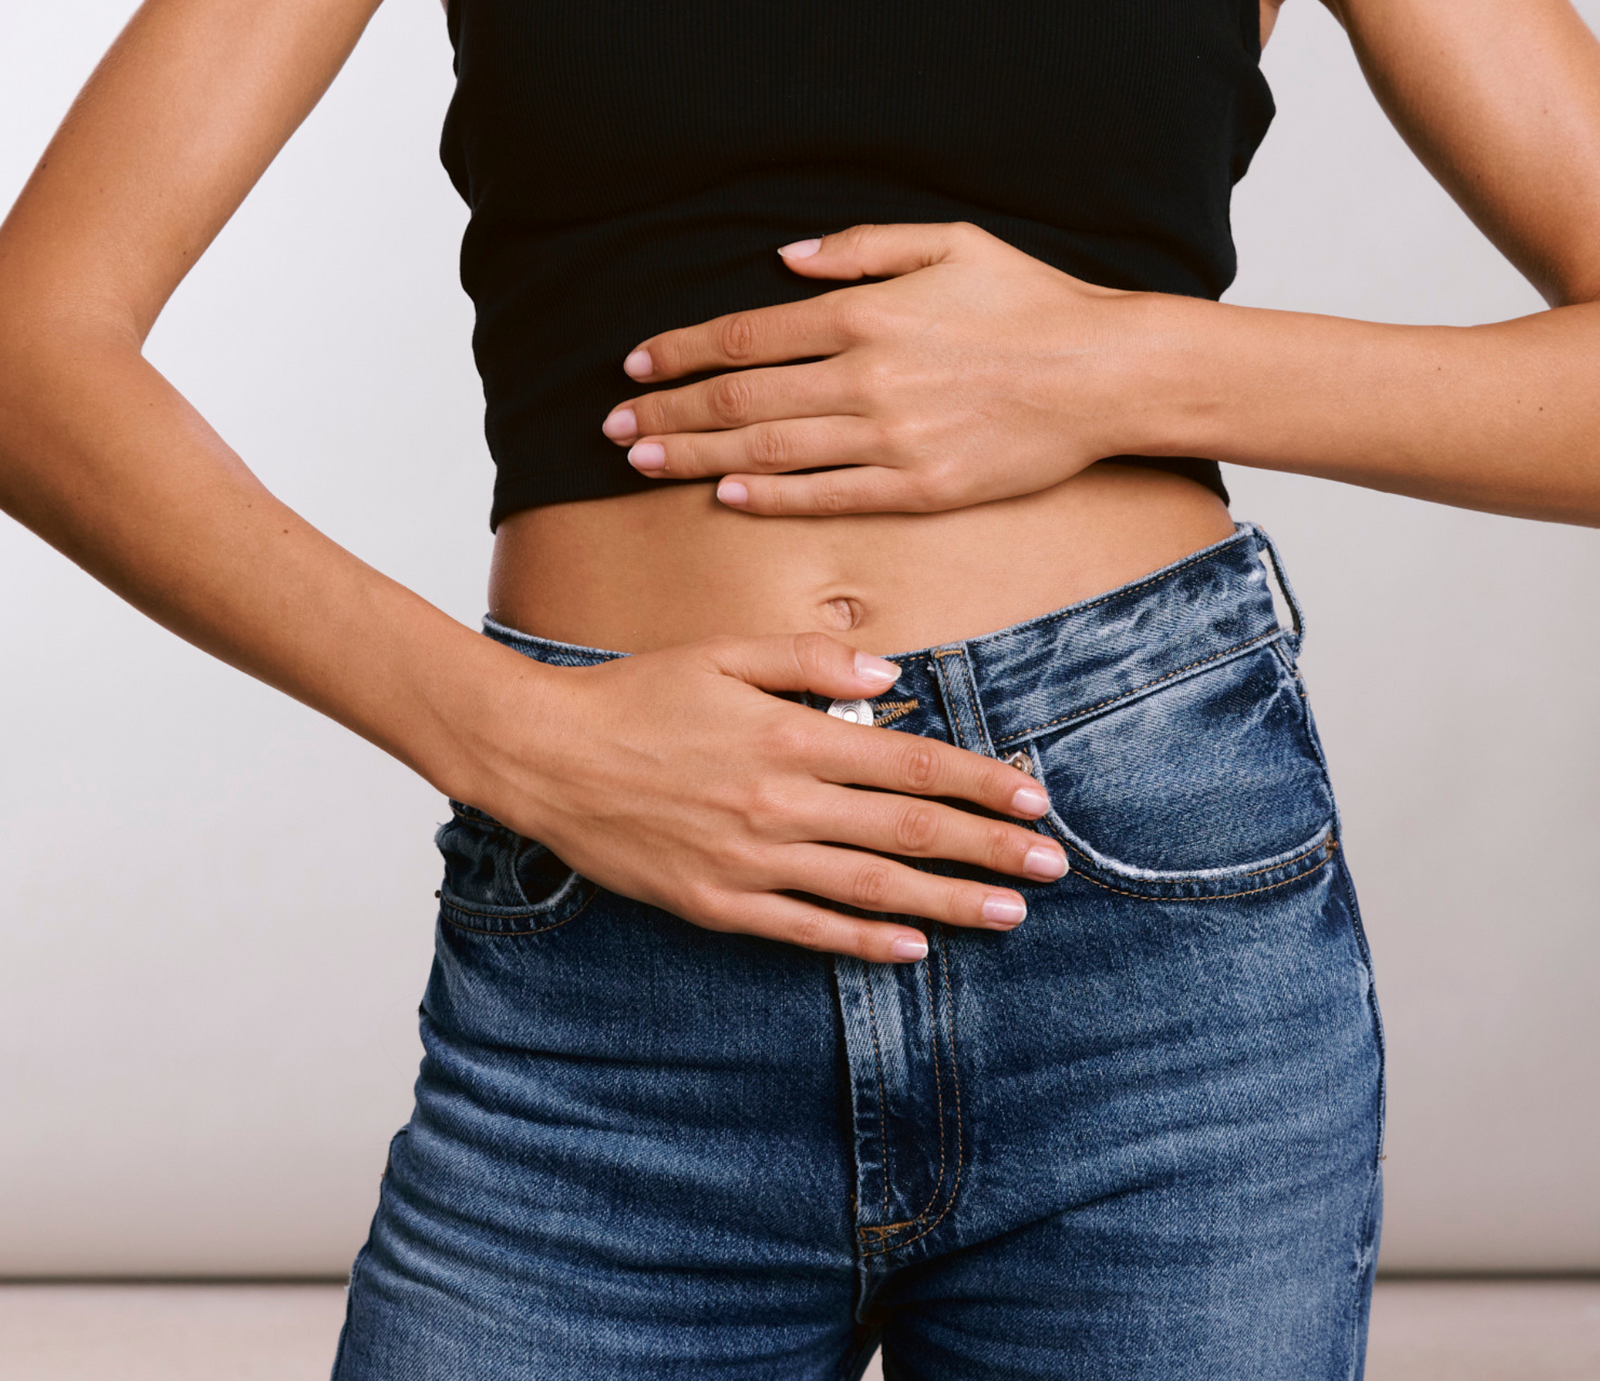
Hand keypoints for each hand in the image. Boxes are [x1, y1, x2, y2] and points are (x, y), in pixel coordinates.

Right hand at [458, 628, 1067, 961]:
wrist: (547, 755)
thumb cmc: (638, 694)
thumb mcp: (724, 652)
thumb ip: (812, 660)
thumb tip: (893, 676)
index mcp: (789, 735)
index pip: (911, 764)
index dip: (980, 782)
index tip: (1034, 796)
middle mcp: (780, 802)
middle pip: (907, 831)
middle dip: (989, 849)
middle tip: (1052, 865)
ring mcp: (749, 860)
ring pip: (869, 887)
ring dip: (948, 902)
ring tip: (1009, 914)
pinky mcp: (716, 903)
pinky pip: (805, 929)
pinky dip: (863, 939)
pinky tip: (912, 947)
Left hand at [600, 222, 1156, 514]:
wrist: (1104, 374)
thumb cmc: (1031, 301)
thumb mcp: (948, 243)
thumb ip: (858, 247)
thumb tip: (780, 262)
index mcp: (865, 312)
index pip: (745, 336)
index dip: (680, 351)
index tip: (636, 363)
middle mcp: (866, 375)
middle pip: (740, 400)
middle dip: (668, 411)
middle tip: (614, 426)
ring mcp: (890, 437)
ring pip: (769, 452)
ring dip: (697, 458)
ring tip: (645, 463)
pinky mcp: (919, 486)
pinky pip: (825, 495)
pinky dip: (769, 497)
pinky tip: (725, 496)